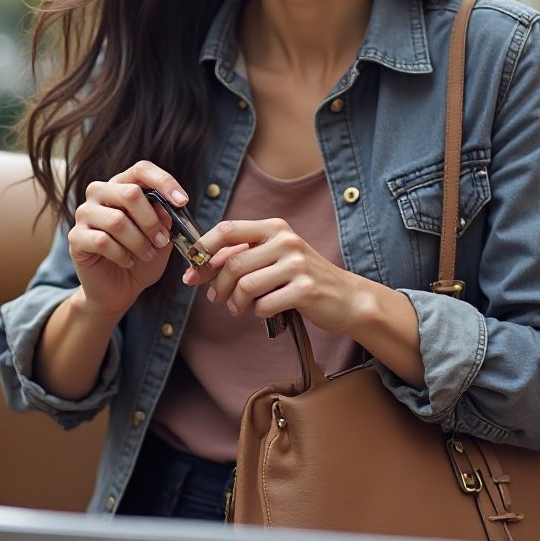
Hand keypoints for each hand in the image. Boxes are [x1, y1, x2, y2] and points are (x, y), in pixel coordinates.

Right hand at [68, 160, 188, 315]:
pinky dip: (122, 254)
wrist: (120, 288)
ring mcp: (85, 214)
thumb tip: (167, 207)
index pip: (141, 169)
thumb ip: (165, 220)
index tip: (182, 201)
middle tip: (163, 240)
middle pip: (129, 193)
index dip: (164, 181)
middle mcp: (100, 193)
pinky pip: (102, 241)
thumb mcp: (163, 239)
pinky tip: (128, 261)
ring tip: (147, 254)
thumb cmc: (142, 257)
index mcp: (122, 185)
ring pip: (117, 221)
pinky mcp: (76, 237)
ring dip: (139, 241)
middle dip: (152, 220)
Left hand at [184, 217, 364, 333]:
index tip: (193, 267)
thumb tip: (199, 266)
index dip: (204, 248)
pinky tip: (265, 312)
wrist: (346, 297)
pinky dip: (258, 313)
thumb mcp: (275, 257)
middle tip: (216, 298)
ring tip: (238, 307)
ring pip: (245, 285)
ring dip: (235, 302)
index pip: (228, 229)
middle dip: (217, 285)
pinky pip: (263, 305)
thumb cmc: (302, 277)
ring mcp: (297, 264)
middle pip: (233, 263)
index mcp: (275, 227)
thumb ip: (242, 256)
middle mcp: (286, 241)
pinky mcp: (305, 289)